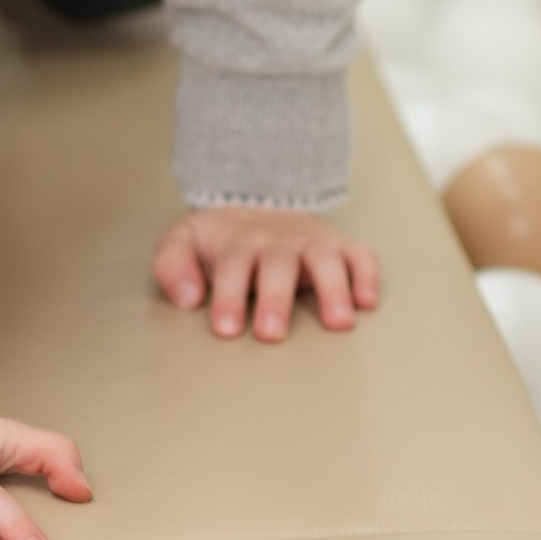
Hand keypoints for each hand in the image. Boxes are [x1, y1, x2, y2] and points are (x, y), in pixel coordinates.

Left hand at [152, 207, 382, 344]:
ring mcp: (312, 242)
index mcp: (239, 242)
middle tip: (271, 333)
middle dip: (276, 299)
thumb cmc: (220, 240)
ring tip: (337, 323)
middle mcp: (279, 240)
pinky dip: (367, 275)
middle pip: (279, 264)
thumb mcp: (183, 242)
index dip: (229, 296)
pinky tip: (367, 302)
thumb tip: (188, 298)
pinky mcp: (340, 246)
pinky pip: (360, 255)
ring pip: (325, 258)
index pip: (233, 265)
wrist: (253, 206)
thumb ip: (173, 266)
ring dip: (333, 289)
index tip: (226, 329)